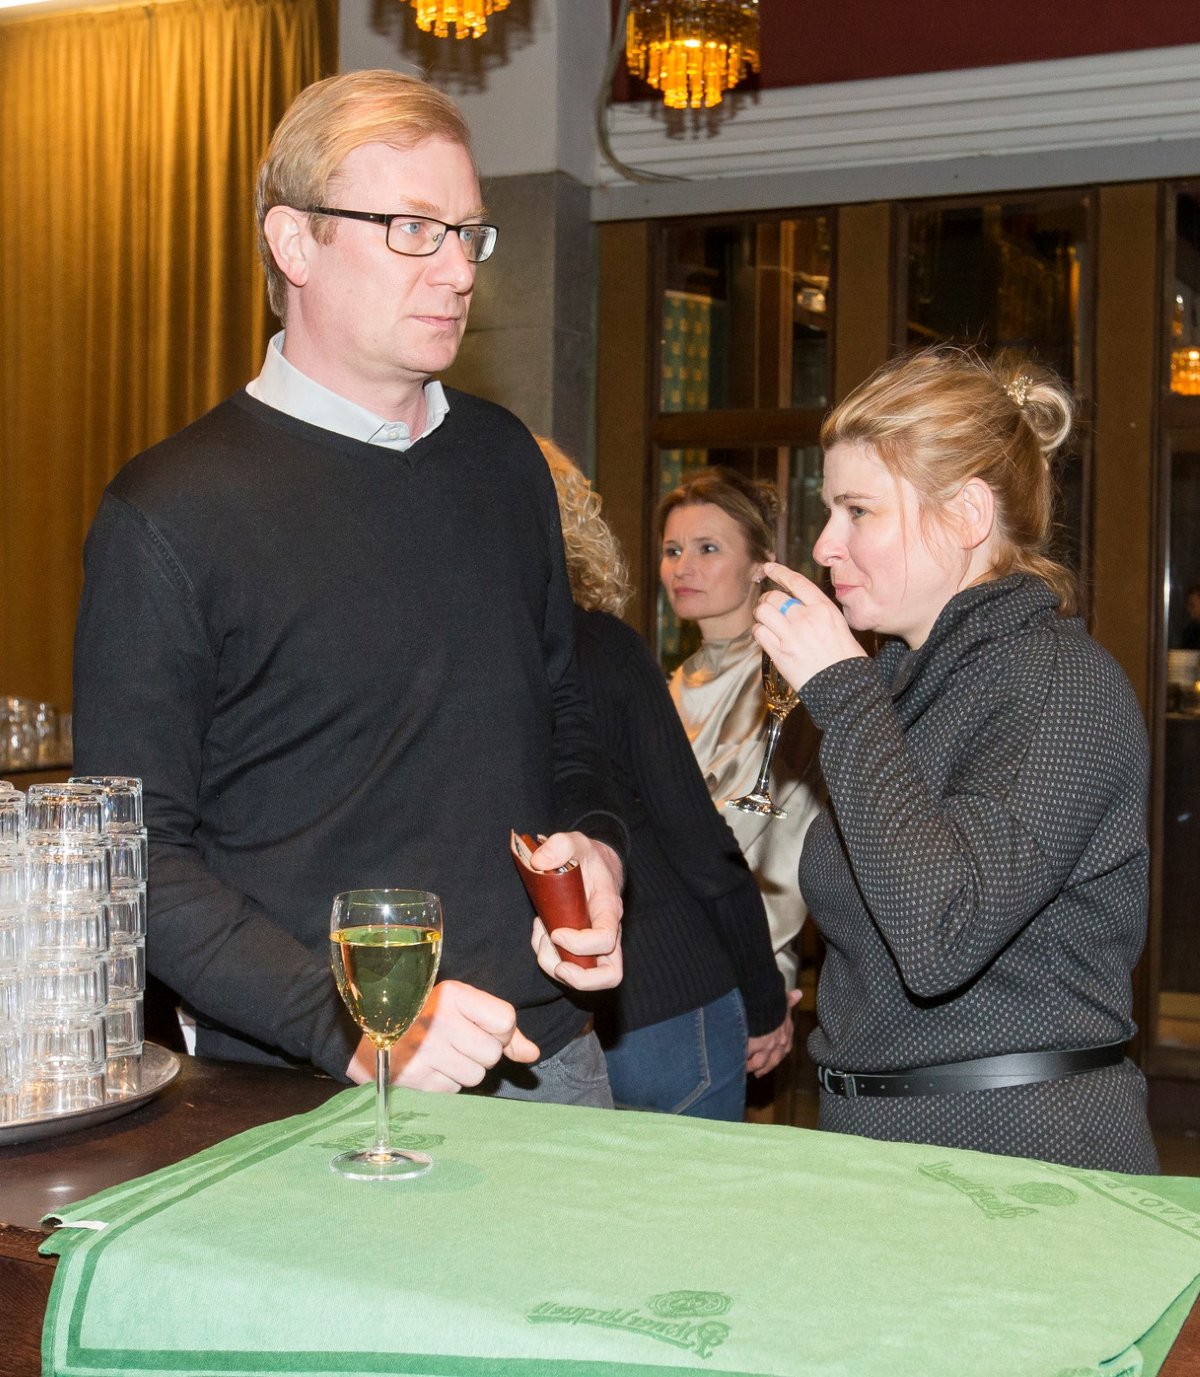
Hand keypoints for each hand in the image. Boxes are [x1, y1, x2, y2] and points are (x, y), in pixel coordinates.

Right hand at [345, 980, 539, 1092]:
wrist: (373, 1040)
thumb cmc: (427, 1020)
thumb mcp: (463, 1010)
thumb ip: (502, 1030)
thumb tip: (531, 1054)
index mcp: (453, 994)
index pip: (505, 1020)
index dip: (502, 1032)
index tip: (485, 1029)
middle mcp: (438, 1018)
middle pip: (492, 1053)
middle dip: (481, 1054)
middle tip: (457, 1044)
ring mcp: (424, 1050)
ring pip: (476, 1076)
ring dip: (464, 1071)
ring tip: (442, 1056)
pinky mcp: (415, 1078)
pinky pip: (454, 1090)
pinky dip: (447, 1084)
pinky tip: (430, 1069)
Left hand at [528, 832, 622, 990]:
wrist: (595, 864)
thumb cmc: (587, 857)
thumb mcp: (575, 841)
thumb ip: (560, 845)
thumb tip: (540, 863)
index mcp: (609, 909)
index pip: (605, 940)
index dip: (579, 944)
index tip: (555, 932)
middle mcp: (608, 933)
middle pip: (610, 975)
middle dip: (579, 978)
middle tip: (556, 963)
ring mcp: (597, 945)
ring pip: (589, 978)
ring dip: (557, 968)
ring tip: (542, 940)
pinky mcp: (582, 949)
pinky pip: (571, 967)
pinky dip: (549, 958)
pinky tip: (541, 934)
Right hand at [745, 989, 801, 1077]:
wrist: (761, 997)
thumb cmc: (771, 997)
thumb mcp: (781, 998)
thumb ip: (788, 1000)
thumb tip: (799, 994)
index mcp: (786, 1030)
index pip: (784, 1048)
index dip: (777, 1054)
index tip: (772, 1060)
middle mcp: (778, 1041)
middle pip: (772, 1060)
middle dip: (764, 1067)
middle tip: (757, 1073)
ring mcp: (765, 1045)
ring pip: (759, 1062)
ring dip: (751, 1066)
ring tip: (742, 1069)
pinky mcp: (752, 1046)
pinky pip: (744, 1057)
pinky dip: (738, 1061)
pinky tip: (733, 1063)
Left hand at [753, 562, 865, 693]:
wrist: (845, 686)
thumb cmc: (845, 658)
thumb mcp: (838, 625)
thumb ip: (817, 611)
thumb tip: (798, 603)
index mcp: (823, 608)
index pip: (796, 581)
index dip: (779, 572)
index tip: (768, 568)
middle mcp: (806, 618)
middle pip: (774, 596)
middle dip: (767, 600)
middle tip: (768, 607)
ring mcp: (791, 635)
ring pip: (762, 612)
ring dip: (761, 615)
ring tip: (767, 622)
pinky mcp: (780, 653)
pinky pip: (759, 632)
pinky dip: (759, 631)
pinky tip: (766, 636)